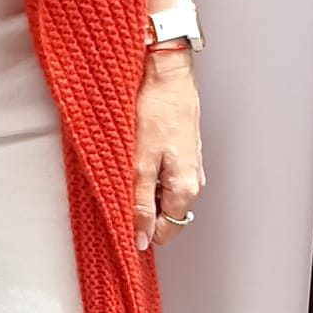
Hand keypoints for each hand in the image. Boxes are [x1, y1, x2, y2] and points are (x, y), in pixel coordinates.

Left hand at [133, 49, 204, 250]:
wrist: (167, 73)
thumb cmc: (156, 111)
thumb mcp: (141, 163)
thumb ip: (141, 203)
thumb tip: (141, 239)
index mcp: (186, 189)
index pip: (165, 232)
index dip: (141, 230)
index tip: (120, 218)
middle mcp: (193, 181)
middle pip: (164, 214)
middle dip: (141, 208)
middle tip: (119, 185)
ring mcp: (189, 166)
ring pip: (162, 194)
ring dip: (142, 188)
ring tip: (127, 165)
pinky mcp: (181, 152)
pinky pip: (163, 175)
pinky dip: (147, 171)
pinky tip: (135, 154)